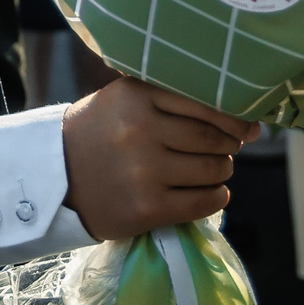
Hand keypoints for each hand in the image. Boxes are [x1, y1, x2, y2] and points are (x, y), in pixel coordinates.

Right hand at [62, 76, 260, 240]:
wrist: (55, 177)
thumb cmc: (98, 133)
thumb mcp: (125, 100)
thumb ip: (173, 101)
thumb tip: (247, 125)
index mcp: (136, 96)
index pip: (205, 104)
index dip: (234, 118)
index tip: (247, 127)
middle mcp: (140, 131)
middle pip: (212, 138)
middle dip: (229, 146)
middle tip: (226, 150)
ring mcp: (144, 172)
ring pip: (213, 170)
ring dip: (222, 171)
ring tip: (212, 170)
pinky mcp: (147, 208)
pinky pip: (203, 201)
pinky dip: (216, 196)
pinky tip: (210, 192)